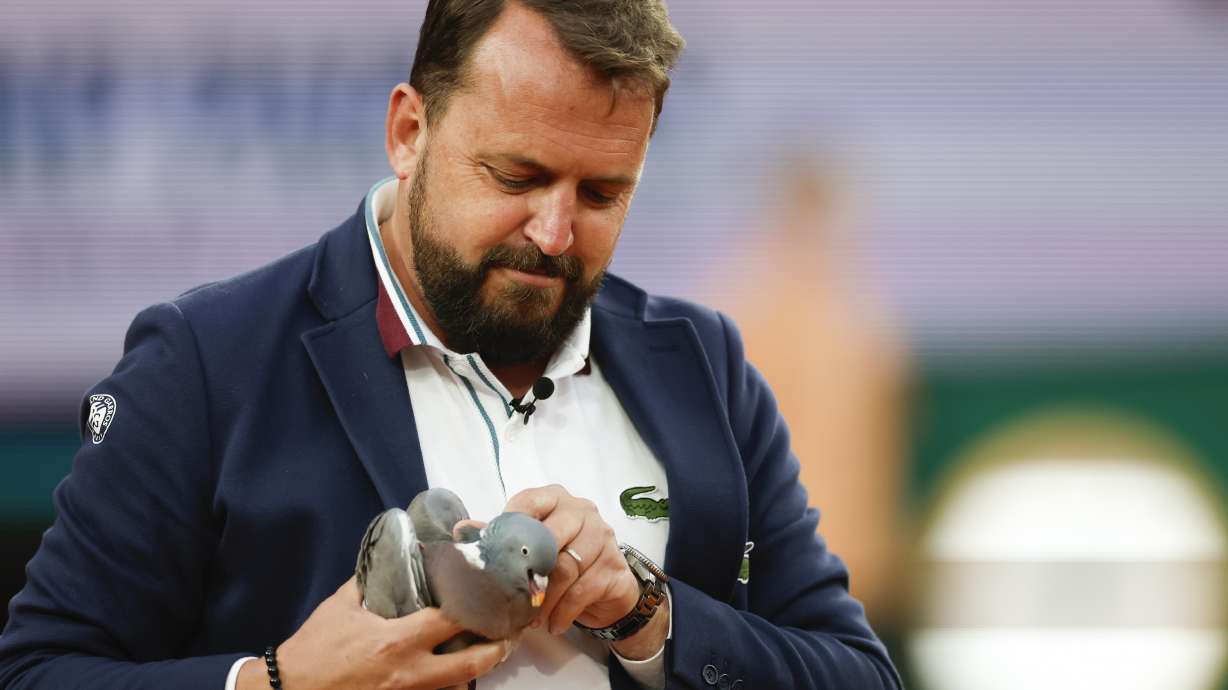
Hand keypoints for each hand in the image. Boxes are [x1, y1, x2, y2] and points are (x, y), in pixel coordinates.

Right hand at [237, 575, 507, 689]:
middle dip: (497, 649)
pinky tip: (457, 675)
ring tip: (493, 653)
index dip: (474, 607)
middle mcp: (409, 672)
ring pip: (457, 687)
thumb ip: (368, 581)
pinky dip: (450, 687)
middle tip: (511, 635)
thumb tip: (389, 556)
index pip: (448, 621)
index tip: (489, 595)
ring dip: (477, 671)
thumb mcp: (341, 606)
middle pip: (470, 664)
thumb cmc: (314, 648)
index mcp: (396, 641)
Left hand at [503, 484, 640, 633]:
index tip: (494, 550)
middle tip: (512, 596)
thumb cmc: (564, 561)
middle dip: (527, 571)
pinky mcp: (614, 566)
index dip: (509, 524)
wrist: (608, 589)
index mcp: (556, 499)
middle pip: (549, 536)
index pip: (529, 502)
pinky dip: (563, 611)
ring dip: (544, 599)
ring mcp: (602, 537)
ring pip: (565, 568)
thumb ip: (503, 537)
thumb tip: (465, 529)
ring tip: (530, 619)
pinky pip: (582, 590)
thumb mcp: (534, 547)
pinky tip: (553, 624)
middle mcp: (582, 512)